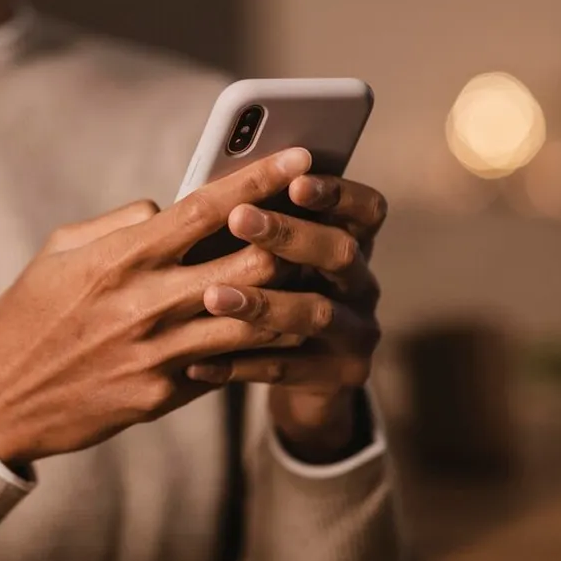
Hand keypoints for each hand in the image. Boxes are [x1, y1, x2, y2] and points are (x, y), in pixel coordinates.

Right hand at [0, 148, 313, 467]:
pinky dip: (255, 342)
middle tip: (317, 222)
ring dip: (289, 294)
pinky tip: (276, 329)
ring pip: (257, 318)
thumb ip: (120, 223)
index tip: (301, 157)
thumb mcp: (58, 251)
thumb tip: (168, 208)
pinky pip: (228, 363)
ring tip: (312, 276)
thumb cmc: (27, 316)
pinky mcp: (164, 395)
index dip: (260, 179)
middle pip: (252, 261)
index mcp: (121, 257)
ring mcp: (160, 354)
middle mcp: (148, 303)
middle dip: (293, 237)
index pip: (207, 208)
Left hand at [188, 175, 388, 462]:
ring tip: (212, 296)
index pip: (364, 208)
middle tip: (239, 218)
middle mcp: (361, 284)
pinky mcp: (339, 376)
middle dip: (290, 234)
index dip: (336, 192)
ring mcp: (356, 332)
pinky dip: (239, 364)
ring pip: (315, 313)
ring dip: (263, 302)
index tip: (295, 180)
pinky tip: (196, 363)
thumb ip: (252, 224)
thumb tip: (206, 187)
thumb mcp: (268, 255)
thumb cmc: (270, 292)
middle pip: (341, 252)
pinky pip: (286, 369)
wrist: (301, 380)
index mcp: (349, 241)